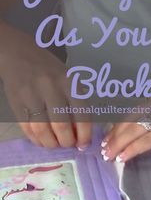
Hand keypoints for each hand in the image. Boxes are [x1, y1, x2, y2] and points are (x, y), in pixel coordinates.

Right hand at [0, 22, 90, 147]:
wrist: (19, 55)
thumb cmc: (49, 70)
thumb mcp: (68, 80)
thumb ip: (76, 104)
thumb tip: (80, 134)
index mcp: (68, 82)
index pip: (81, 114)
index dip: (84, 134)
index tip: (83, 144)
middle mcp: (50, 88)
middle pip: (61, 126)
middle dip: (67, 142)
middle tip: (68, 145)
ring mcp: (31, 96)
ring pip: (43, 130)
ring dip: (51, 143)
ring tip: (55, 144)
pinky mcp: (17, 103)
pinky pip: (28, 128)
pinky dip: (36, 139)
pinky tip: (42, 140)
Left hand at [101, 122, 150, 161]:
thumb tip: (138, 134)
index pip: (131, 114)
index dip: (117, 128)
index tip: (107, 141)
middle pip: (129, 121)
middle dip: (114, 138)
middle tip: (104, 152)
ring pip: (135, 130)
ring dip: (119, 144)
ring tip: (109, 157)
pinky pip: (148, 140)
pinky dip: (133, 149)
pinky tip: (124, 158)